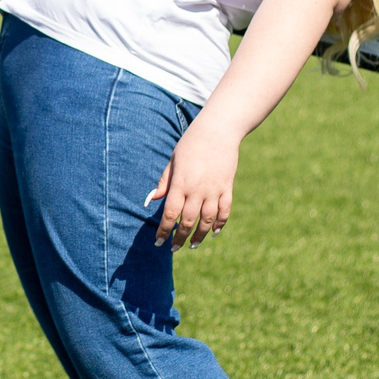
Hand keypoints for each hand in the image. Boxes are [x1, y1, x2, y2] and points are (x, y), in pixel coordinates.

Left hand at [147, 123, 239, 247]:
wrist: (218, 130)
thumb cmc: (190, 144)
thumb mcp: (173, 161)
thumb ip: (164, 182)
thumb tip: (151, 201)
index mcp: (181, 183)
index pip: (170, 214)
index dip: (164, 231)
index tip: (158, 242)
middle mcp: (197, 189)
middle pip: (187, 221)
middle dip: (179, 238)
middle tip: (174, 248)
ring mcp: (214, 190)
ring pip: (207, 220)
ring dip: (200, 236)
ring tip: (192, 245)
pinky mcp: (227, 188)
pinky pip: (224, 211)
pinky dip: (220, 224)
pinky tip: (214, 233)